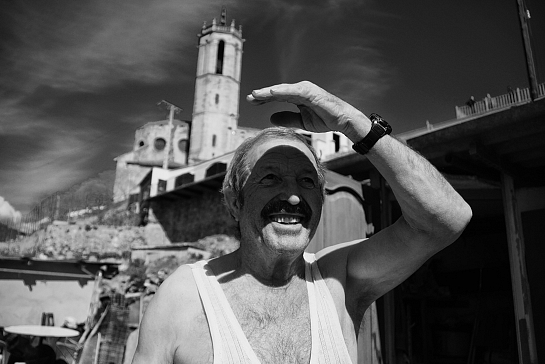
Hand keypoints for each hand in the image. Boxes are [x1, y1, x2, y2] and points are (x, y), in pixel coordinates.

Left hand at [246, 81, 368, 141]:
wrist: (342, 120)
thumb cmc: (325, 119)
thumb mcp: (302, 121)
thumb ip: (287, 118)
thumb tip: (271, 118)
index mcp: (297, 96)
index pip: (277, 96)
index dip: (264, 99)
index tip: (251, 102)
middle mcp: (300, 90)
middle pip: (277, 91)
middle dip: (263, 94)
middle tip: (249, 97)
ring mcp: (306, 90)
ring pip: (283, 90)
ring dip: (269, 92)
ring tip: (256, 95)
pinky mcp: (311, 92)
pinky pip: (294, 91)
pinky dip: (282, 91)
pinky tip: (271, 93)